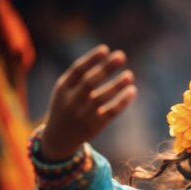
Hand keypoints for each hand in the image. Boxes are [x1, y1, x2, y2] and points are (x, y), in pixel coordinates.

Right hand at [40, 45, 136, 160]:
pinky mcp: (94, 126)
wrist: (58, 138)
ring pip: (102, 98)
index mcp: (62, 89)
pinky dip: (122, 101)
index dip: (91, 59)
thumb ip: (80, 78)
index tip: (105, 49)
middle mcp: (71, 101)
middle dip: (105, 68)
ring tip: (129, 75)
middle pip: (89, 82)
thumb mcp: (64, 92)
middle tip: (121, 56)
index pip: (77, 70)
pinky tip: (132, 91)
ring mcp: (82, 115)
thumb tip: (107, 61)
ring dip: (117, 85)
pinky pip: (111, 112)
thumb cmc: (66, 107)